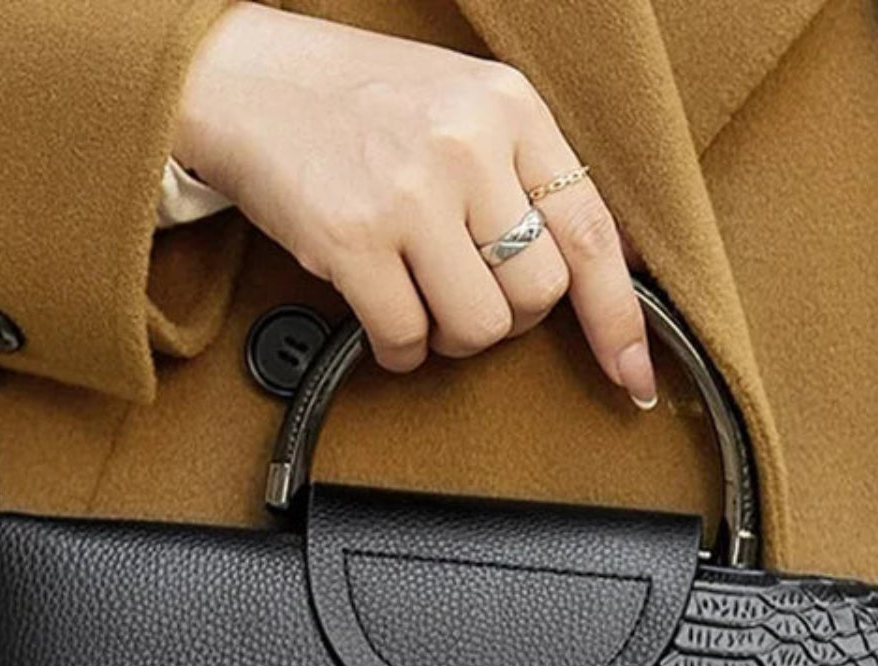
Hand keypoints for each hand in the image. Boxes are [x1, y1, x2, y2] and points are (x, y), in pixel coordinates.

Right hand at [173, 3, 656, 405]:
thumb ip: (525, 172)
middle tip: (467, 297)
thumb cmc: (355, 101)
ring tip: (419, 301)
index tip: (633, 375)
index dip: (619, 319)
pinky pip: (407, 340)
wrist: (243, 78)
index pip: (592, 231)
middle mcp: (468, 146)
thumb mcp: (461, 105)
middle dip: (507, 319)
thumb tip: (592, 269)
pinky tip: (383, 323)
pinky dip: (400, 352)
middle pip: (537, 295)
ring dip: (452, 338)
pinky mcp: (352, 239)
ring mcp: (409, 194)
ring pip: (478, 327)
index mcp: (510, 108)